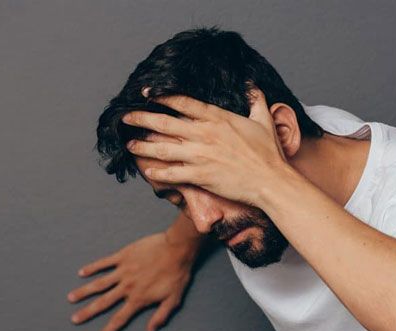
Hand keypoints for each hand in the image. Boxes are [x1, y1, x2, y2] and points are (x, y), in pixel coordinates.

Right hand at [67, 232, 196, 330]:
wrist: (177, 249)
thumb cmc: (177, 274)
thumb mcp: (173, 299)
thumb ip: (160, 316)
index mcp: (139, 298)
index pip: (120, 318)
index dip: (109, 330)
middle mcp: (127, 287)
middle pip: (103, 302)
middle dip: (88, 312)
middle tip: (74, 319)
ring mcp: (123, 271)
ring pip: (99, 283)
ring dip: (84, 291)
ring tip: (71, 298)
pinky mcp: (123, 256)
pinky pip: (104, 263)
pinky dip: (92, 268)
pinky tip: (82, 272)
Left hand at [121, 86, 289, 206]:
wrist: (270, 181)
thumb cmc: (269, 153)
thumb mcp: (264, 121)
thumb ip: (256, 100)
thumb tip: (253, 85)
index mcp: (217, 118)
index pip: (182, 102)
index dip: (161, 96)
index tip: (146, 94)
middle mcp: (205, 134)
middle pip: (165, 123)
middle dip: (141, 119)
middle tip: (126, 118)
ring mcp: (200, 155)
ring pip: (163, 149)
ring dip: (144, 147)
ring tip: (131, 145)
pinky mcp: (201, 175)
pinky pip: (173, 174)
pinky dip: (158, 173)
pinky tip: (148, 171)